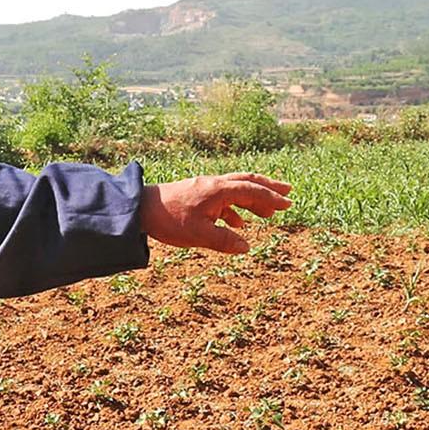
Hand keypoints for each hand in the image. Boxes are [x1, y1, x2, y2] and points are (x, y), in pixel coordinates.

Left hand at [139, 173, 291, 253]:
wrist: (140, 209)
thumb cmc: (168, 220)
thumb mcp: (199, 234)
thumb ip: (224, 241)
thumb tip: (246, 247)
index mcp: (219, 190)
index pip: (252, 191)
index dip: (272, 198)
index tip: (288, 203)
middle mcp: (214, 185)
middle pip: (248, 182)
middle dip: (269, 188)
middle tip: (288, 192)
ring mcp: (205, 189)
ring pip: (236, 191)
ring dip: (253, 200)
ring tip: (267, 213)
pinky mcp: (196, 196)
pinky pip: (222, 200)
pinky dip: (235, 210)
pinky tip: (239, 223)